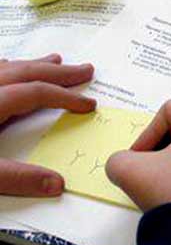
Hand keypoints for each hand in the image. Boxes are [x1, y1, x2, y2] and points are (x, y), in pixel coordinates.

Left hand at [0, 54, 94, 196]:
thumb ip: (17, 178)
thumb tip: (55, 184)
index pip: (36, 93)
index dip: (65, 98)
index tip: (87, 105)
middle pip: (26, 72)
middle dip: (59, 72)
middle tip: (85, 69)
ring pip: (7, 67)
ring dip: (34, 65)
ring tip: (55, 60)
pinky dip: (8, 67)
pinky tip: (10, 66)